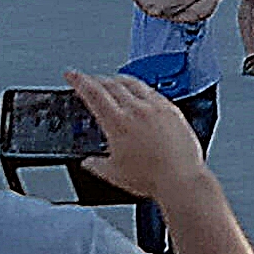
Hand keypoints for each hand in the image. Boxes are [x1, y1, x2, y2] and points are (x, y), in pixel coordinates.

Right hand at [66, 69, 212, 196]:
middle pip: (112, 84)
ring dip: (119, 79)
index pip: (93, 93)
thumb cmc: (151, 178)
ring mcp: (157, 107)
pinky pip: (153, 91)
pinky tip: (142, 93)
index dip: (79, 81)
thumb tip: (89, 162)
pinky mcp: (173, 110)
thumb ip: (96, 165)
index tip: (72, 75)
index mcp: (118, 123)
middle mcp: (137, 110)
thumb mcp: (113, 174)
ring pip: (134, 83)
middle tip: (90, 80)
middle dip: (97, 79)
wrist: (180, 178)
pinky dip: (141, 88)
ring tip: (113, 81)